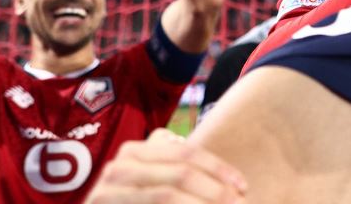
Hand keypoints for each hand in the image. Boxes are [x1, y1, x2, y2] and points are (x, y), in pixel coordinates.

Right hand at [89, 129, 246, 203]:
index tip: (243, 187)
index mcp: (136, 151)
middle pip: (180, 174)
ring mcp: (107, 193)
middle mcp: (119, 167)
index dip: (218, 169)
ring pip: (167, 196)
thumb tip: (237, 187)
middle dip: (215, 191)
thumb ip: (182, 174)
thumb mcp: (157, 183)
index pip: (186, 152)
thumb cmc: (138, 203)